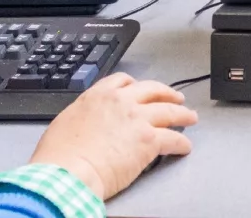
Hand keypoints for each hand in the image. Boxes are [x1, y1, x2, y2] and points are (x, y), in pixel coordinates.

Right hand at [29, 73, 197, 200]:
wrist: (68, 170)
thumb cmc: (60, 155)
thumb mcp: (64, 124)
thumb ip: (81, 118)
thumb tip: (84, 125)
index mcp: (97, 96)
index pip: (122, 80)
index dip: (136, 85)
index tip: (141, 89)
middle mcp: (120, 102)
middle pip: (152, 90)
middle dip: (166, 92)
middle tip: (175, 97)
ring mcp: (137, 119)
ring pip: (169, 110)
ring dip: (182, 113)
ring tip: (190, 117)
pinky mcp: (149, 140)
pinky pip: (173, 138)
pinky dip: (182, 143)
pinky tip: (185, 146)